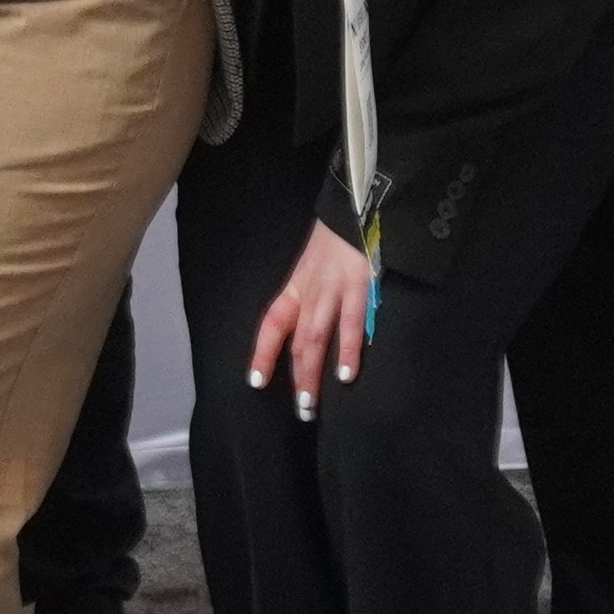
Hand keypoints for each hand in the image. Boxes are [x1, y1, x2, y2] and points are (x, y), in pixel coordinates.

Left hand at [248, 221, 373, 421]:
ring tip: (310, 404)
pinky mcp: (359, 283)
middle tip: (301, 410)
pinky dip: (347, 350)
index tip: (255, 381)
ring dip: (311, 373)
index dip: (262, 352)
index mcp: (298, 284)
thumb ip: (314, 293)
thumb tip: (311, 328)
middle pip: (295, 338)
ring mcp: (334, 287)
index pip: (272, 322)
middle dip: (295, 377)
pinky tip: (345, 375)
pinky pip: (351, 322)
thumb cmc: (341, 236)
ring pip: (315, 336)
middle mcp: (310, 289)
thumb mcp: (317, 263)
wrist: (359, 202)